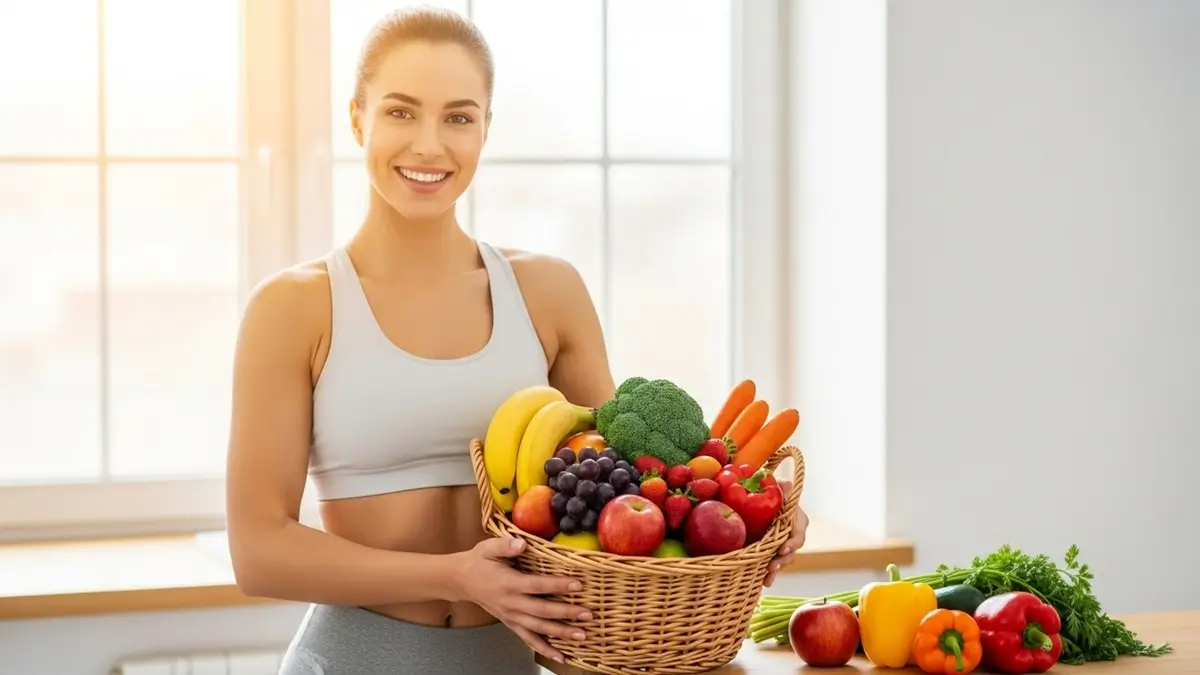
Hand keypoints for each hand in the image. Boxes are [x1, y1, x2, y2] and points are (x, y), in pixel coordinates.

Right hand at [451, 537, 590, 663]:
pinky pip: (529, 639)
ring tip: (581, 636)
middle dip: (566, 614)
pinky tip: (561, 655)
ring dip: (561, 634)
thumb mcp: (488, 548)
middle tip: (588, 614)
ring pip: (538, 629)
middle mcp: (511, 603)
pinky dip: (545, 649)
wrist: (460, 581)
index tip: (578, 584)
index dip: (558, 585)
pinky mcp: (511, 623)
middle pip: (542, 611)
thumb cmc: (478, 562)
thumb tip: (522, 543)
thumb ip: (505, 545)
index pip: (537, 585)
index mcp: (508, 583)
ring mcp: (511, 616)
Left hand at [763, 479, 808, 587]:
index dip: (792, 542)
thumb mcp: (778, 490)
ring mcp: (784, 545)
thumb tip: (785, 484)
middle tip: (773, 565)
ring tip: (768, 575)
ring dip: (777, 568)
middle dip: (783, 559)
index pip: (798, 533)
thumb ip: (783, 489)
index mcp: (798, 521)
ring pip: (784, 560)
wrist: (762, 504)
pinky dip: (770, 575)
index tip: (783, 547)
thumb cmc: (773, 495)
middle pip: (792, 550)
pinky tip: (766, 582)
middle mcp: (793, 535)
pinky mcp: (774, 552)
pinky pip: (774, 565)